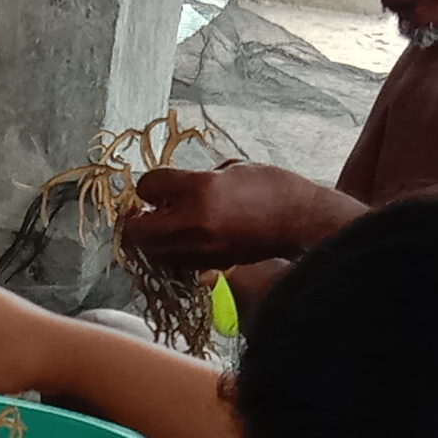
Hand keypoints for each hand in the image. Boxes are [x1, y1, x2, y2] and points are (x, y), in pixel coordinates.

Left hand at [120, 162, 346, 271]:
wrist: (301, 222)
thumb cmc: (272, 189)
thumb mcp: (231, 170)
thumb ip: (196, 180)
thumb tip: (173, 192)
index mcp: (199, 191)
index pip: (150, 187)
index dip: (148, 185)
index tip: (154, 186)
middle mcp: (193, 224)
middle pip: (138, 229)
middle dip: (136, 219)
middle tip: (143, 211)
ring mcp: (199, 250)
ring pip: (152, 251)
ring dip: (150, 239)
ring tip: (160, 226)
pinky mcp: (208, 267)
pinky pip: (174, 262)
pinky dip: (169, 252)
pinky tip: (180, 240)